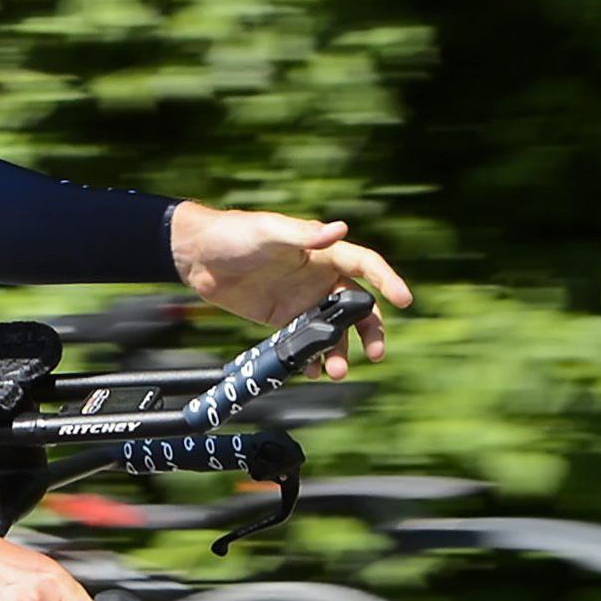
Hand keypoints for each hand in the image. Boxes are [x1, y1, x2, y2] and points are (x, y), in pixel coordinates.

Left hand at [168, 202, 412, 375]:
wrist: (197, 257)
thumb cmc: (234, 234)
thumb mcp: (268, 232)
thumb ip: (303, 235)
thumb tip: (340, 229)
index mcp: (322, 252)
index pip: (364, 266)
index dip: (386, 280)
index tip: (404, 300)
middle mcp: (318, 278)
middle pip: (357, 306)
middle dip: (370, 330)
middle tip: (376, 353)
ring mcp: (302, 301)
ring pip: (332, 329)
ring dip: (338, 351)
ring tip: (334, 371)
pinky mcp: (282, 320)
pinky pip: (304, 342)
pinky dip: (310, 357)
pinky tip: (310, 371)